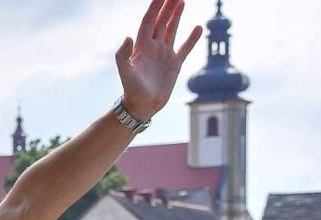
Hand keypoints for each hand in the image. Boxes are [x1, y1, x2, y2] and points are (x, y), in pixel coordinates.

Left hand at [115, 0, 202, 118]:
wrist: (142, 107)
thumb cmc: (131, 91)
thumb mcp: (125, 73)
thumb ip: (122, 55)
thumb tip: (128, 36)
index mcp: (141, 46)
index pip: (148, 21)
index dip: (154, 7)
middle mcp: (153, 47)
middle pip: (161, 21)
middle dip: (167, 6)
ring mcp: (164, 55)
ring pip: (171, 30)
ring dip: (176, 16)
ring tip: (181, 1)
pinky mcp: (174, 64)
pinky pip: (185, 48)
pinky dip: (192, 39)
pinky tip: (198, 28)